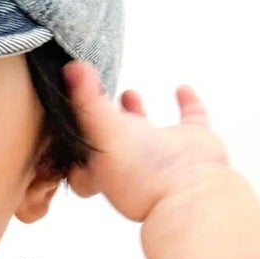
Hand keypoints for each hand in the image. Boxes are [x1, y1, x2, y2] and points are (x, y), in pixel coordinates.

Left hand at [62, 61, 231, 221]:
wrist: (190, 191)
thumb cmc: (139, 170)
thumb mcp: (103, 130)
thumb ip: (86, 99)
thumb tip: (70, 67)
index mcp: (104, 164)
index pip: (81, 146)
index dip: (73, 131)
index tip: (66, 106)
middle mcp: (131, 160)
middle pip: (111, 138)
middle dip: (102, 119)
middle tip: (96, 96)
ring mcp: (162, 152)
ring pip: (146, 130)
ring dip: (135, 112)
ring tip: (127, 93)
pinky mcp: (193, 142)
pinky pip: (192, 117)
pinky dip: (187, 102)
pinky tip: (181, 88)